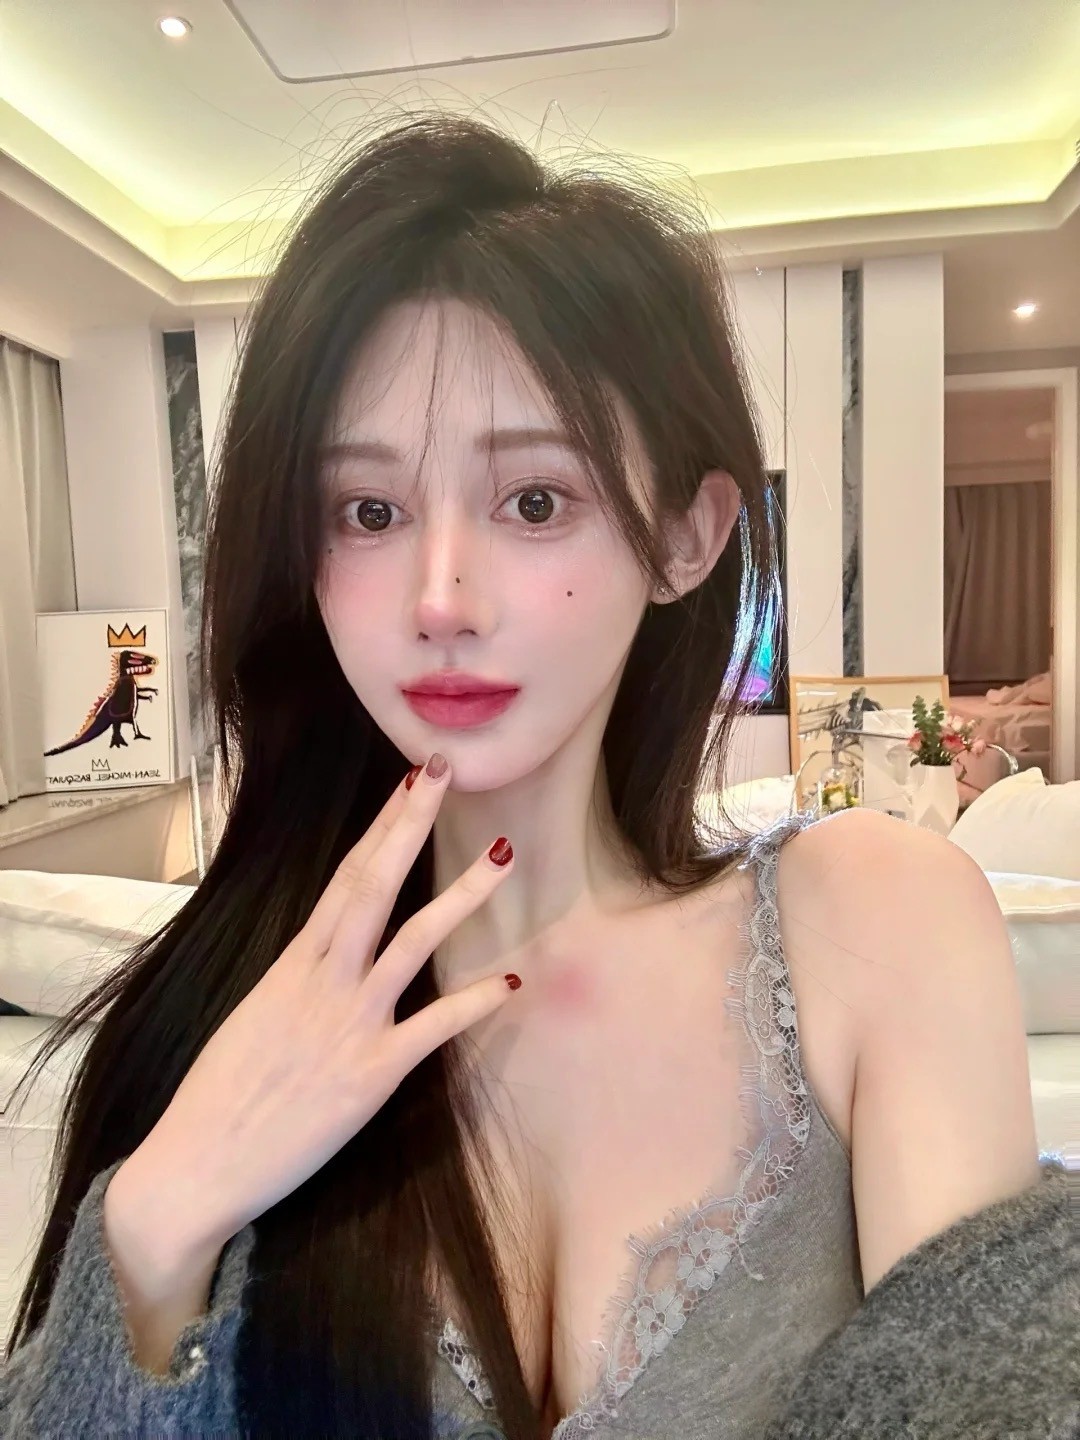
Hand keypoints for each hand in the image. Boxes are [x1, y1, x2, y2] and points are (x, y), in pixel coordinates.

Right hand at [113, 754, 517, 1252]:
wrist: (193, 1167)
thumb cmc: (219, 1097)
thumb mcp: (256, 1018)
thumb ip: (298, 982)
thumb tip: (330, 955)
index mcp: (292, 964)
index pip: (345, 877)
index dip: (381, 826)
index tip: (410, 782)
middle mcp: (322, 980)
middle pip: (373, 885)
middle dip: (410, 825)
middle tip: (445, 771)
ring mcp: (348, 1023)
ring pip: (411, 941)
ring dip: (460, 896)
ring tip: (503, 856)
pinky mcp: (370, 1075)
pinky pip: (431, 1029)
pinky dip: (473, 1003)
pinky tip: (511, 982)